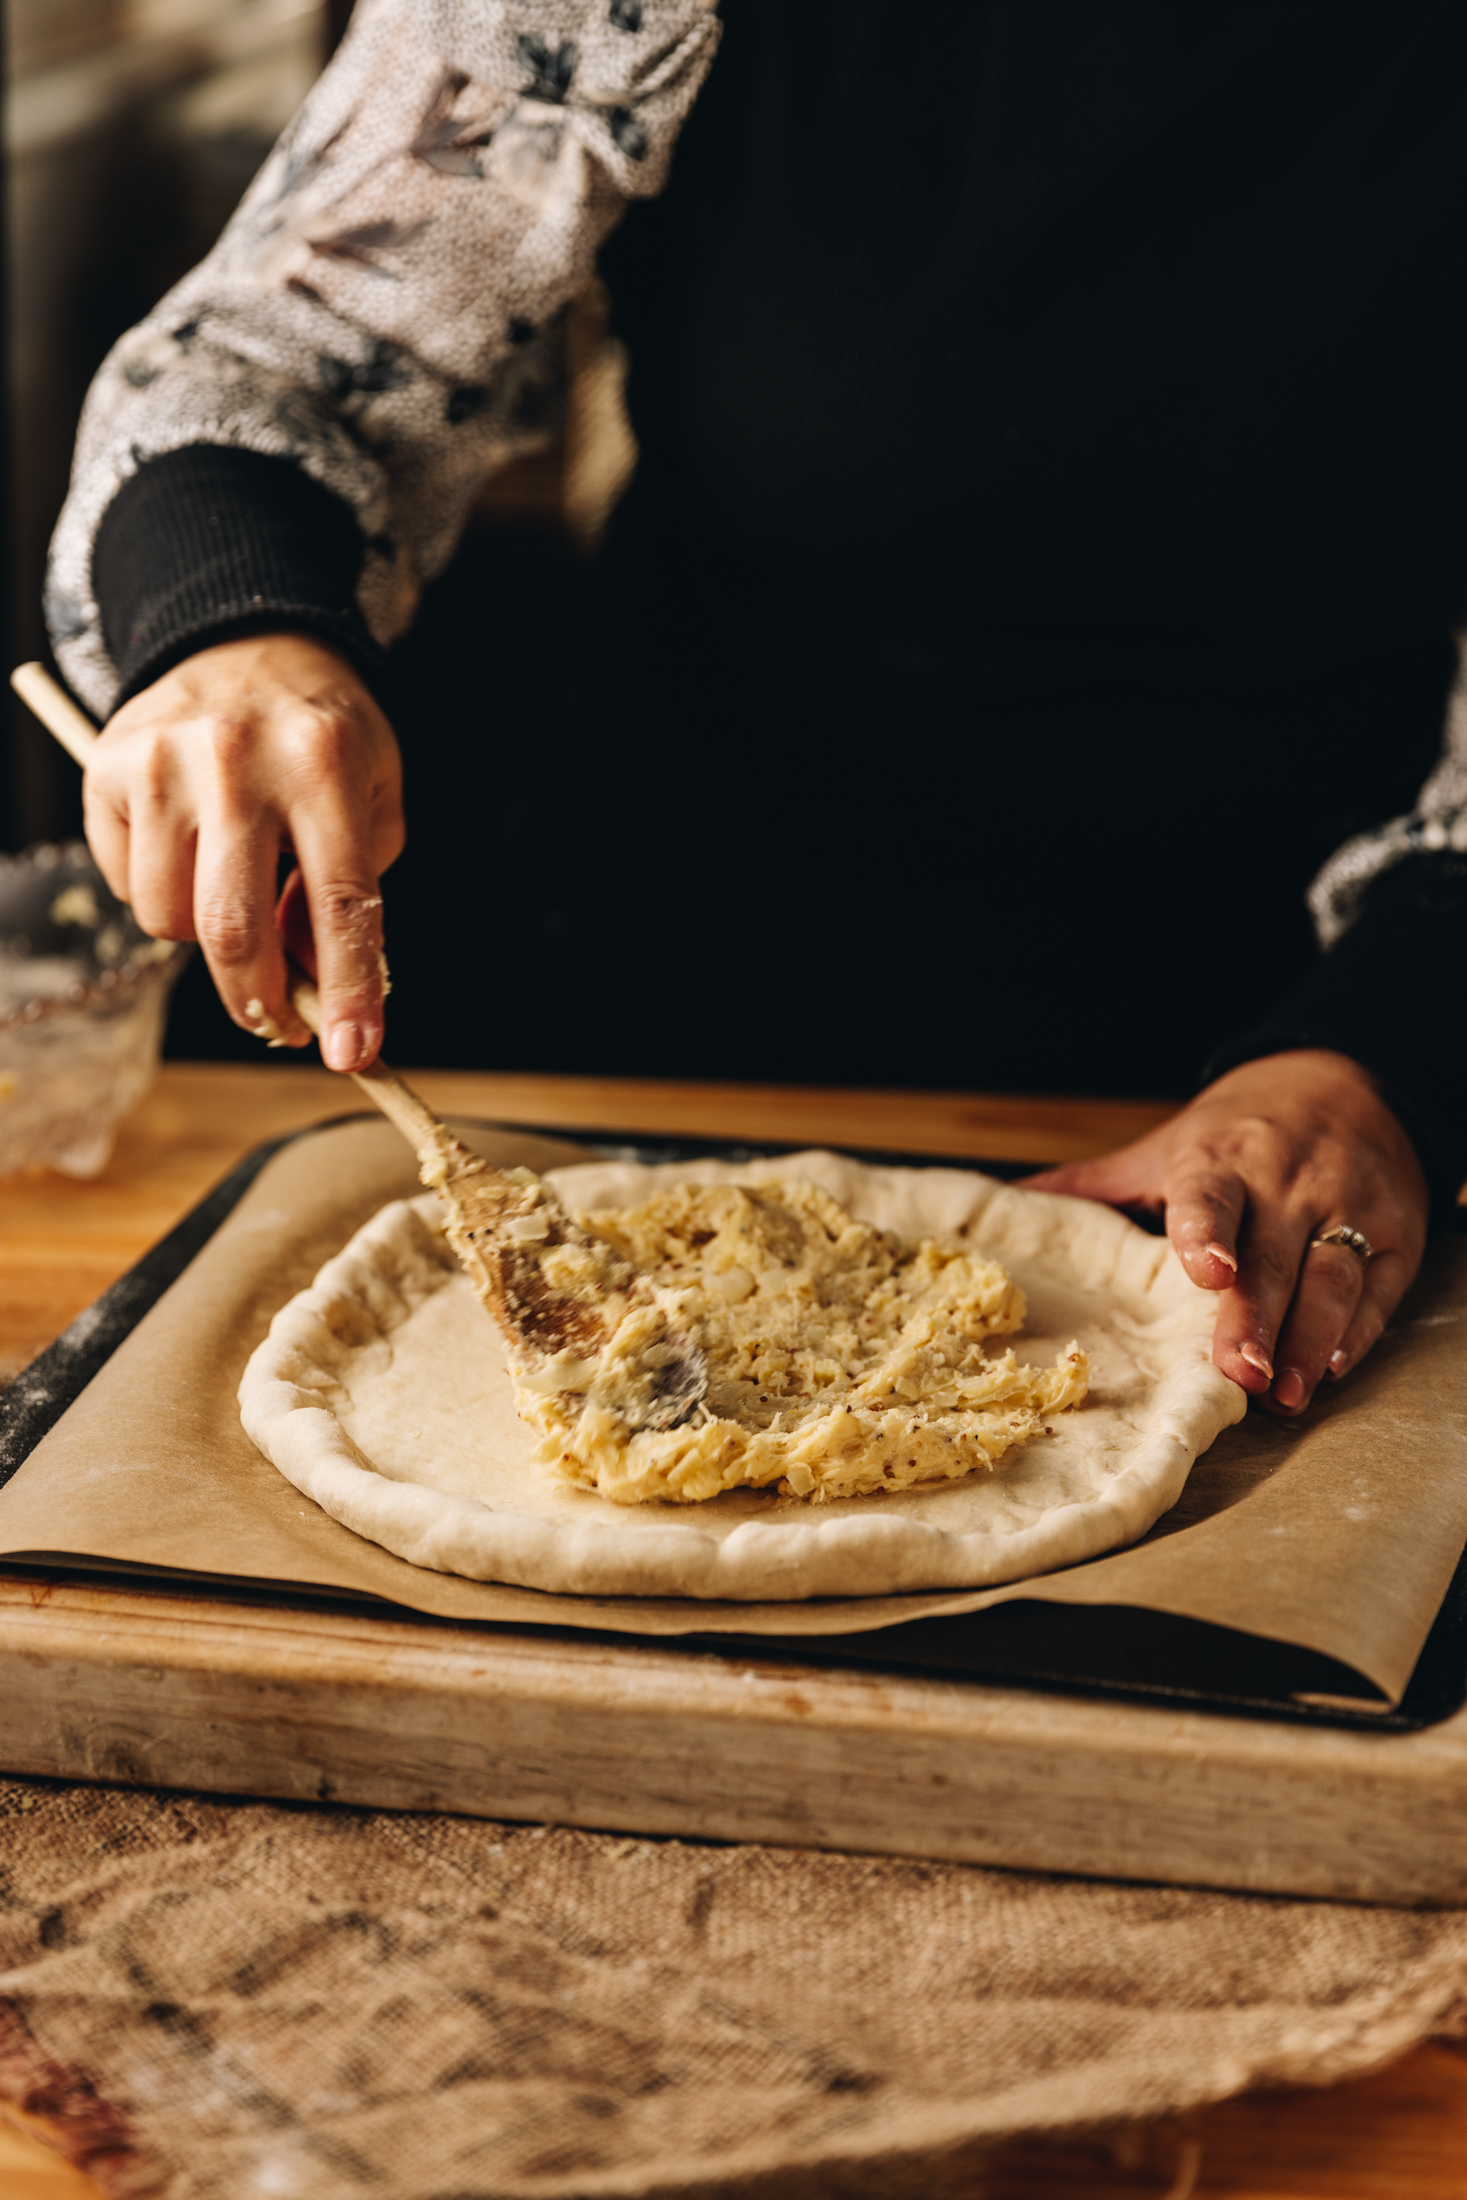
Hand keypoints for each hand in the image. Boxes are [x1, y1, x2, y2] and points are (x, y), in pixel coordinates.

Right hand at [83, 632, 403, 1070]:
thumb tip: (308, 980)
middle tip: (280, 1022)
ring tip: (234, 893)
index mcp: (324, 762)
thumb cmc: (322, 736)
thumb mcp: (373, 795)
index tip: (352, 1053)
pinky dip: (162, 894)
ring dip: (207, 940)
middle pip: (233, 929)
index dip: (347, 988)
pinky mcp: (108, 768)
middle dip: (260, 1001)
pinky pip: (125, 884)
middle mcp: (235, 758)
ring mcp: (162, 761)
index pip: (339, 900)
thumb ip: (356, 891)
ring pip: (169, 919)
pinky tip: (190, 851)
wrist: (247, 639)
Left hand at [1020, 1050, 1429, 1414]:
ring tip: (1282, 1394)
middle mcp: (1286, 1182)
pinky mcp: (1394, 1232)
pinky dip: (1359, 1329)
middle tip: (1236, 1374)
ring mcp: (1345, 1207)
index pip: (1210, 1196)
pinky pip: (1378, 1288)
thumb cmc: (1239, 1130)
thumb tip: (1007, 1205)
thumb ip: (1094, 1186)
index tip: (1205, 1270)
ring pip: (1329, 1279)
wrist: (1350, 1079)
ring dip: (1307, 1340)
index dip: (1207, 1232)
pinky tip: (1334, 1367)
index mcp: (1220, 1159)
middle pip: (1270, 1259)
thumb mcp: (1167, 1146)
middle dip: (1253, 1318)